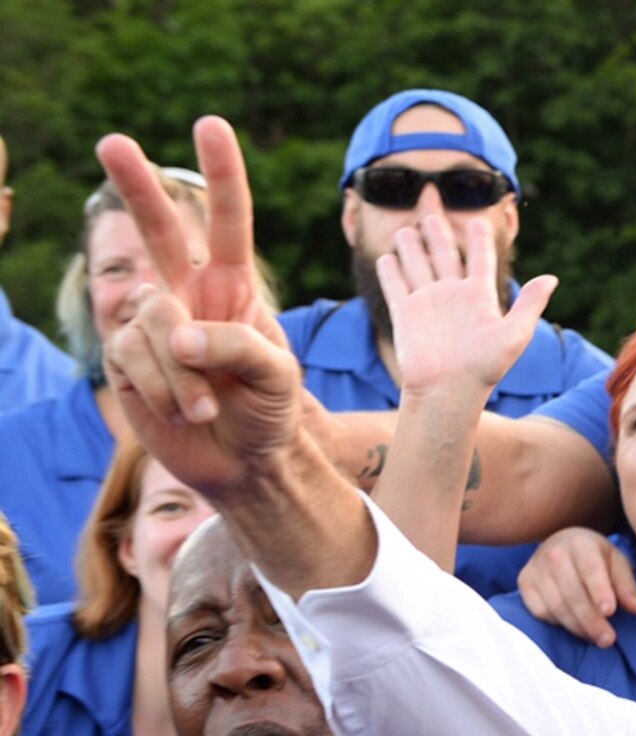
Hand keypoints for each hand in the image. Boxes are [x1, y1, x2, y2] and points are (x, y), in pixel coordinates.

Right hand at [94, 118, 302, 499]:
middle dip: (138, 187)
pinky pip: (132, 358)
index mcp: (233, 289)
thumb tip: (176, 331)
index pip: (230, 224)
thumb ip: (238, 345)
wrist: (243, 463)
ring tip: (209, 407)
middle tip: (112, 142)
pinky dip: (163, 390)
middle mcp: (188, 296)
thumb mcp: (278, 377)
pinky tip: (183, 412)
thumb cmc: (270, 413)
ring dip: (183, 374)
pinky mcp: (125, 359)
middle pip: (158, 232)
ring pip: (152, 322)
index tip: (210, 126)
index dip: (222, 177)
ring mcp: (153, 326)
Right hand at [383, 213, 556, 394]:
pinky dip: (391, 271)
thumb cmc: (485, 367)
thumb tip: (552, 278)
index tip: (478, 222)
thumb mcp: (515, 334)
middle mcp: (453, 296)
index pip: (480, 260)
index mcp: (479, 297)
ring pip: (418, 264)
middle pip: (444, 255)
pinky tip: (387, 258)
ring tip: (409, 228)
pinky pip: (396, 285)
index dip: (480, 241)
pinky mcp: (405, 313)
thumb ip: (530, 304)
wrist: (449, 390)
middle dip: (438, 234)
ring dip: (412, 247)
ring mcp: (427, 303)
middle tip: (432, 213)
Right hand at [517, 527, 635, 646]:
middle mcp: (554, 553)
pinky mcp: (524, 582)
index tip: (610, 612)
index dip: (599, 591)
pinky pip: (541, 611)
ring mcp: (535, 568)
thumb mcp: (616, 562)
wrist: (562, 545)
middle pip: (572, 593)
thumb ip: (626, 584)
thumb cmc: (594, 557)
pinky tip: (575, 625)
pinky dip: (560, 623)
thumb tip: (635, 608)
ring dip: (578, 627)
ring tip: (596, 638)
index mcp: (580, 543)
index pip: (590, 569)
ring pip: (556, 606)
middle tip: (608, 640)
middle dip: (591, 620)